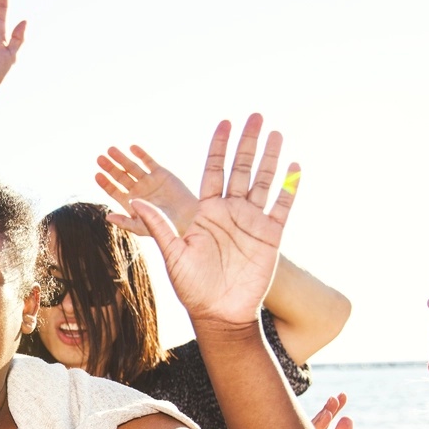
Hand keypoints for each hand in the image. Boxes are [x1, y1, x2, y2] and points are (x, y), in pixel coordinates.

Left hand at [98, 145, 196, 236]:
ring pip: (131, 167)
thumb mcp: (141, 227)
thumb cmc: (164, 227)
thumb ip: (124, 222)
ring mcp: (149, 181)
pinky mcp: (161, 174)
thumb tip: (107, 217)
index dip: (106, 183)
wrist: (187, 218)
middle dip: (110, 167)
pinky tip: (132, 148)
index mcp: (130, 202)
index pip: (114, 190)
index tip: (97, 175)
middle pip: (120, 176)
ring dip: (121, 158)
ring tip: (110, 150)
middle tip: (99, 159)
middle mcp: (138, 190)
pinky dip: (140, 154)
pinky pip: (148, 162)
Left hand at [131, 113, 299, 326]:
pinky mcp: (270, 236)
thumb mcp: (173, 254)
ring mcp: (251, 222)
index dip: (219, 146)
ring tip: (277, 132)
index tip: (224, 122)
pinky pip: (281, 207)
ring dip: (270, 158)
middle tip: (256, 115)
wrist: (219, 313)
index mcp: (205, 212)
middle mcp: (230, 212)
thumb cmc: (192, 287)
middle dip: (248, 142)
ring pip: (263, 182)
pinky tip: (294, 167)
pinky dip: (288, 188)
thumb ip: (158, 226)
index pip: (213, 170)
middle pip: (241, 169)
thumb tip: (134, 201)